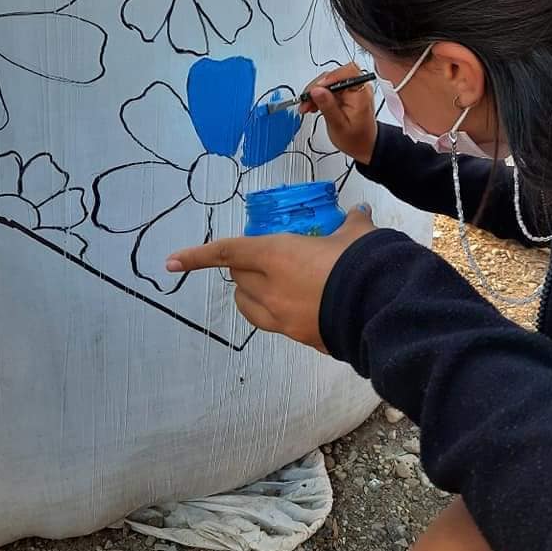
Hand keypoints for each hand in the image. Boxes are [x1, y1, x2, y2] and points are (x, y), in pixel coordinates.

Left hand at [166, 205, 374, 351]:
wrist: (381, 308)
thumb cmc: (360, 263)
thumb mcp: (356, 235)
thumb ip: (352, 223)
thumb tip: (359, 212)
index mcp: (276, 255)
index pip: (227, 251)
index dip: (197, 255)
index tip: (170, 262)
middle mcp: (271, 288)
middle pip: (238, 278)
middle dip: (243, 266)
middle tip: (262, 256)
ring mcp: (282, 318)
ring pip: (249, 307)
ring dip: (251, 294)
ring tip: (269, 285)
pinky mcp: (300, 338)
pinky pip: (277, 323)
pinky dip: (280, 312)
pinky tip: (304, 305)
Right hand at [300, 62, 377, 164]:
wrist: (364, 145)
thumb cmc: (356, 138)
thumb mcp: (339, 126)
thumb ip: (328, 107)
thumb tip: (316, 90)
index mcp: (361, 94)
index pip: (348, 72)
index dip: (330, 77)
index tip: (316, 89)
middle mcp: (358, 88)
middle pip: (334, 76)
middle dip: (317, 88)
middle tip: (306, 101)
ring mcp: (351, 90)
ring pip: (328, 82)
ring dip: (315, 93)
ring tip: (307, 106)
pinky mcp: (344, 93)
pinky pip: (329, 88)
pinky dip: (319, 96)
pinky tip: (313, 106)